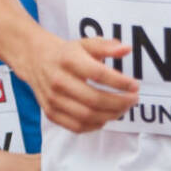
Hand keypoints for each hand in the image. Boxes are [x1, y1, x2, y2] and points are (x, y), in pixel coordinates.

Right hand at [14, 33, 139, 132]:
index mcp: (68, 60)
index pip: (98, 74)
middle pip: (94, 99)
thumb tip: (126, 49)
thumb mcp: (85, 43)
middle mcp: (58, 81)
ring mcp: (53, 99)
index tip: (135, 85)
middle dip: (119, 102)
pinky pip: (76, 126)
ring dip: (110, 115)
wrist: (35, 60)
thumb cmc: (67, 53)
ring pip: (87, 116)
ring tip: (124, 109)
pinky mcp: (50, 113)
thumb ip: (106, 46)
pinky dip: (95, 125)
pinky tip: (106, 117)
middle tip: (133, 99)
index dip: (120, 82)